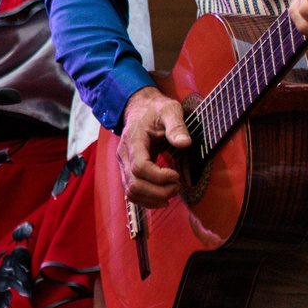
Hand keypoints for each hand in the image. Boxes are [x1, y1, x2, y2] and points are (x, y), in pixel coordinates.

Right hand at [118, 86, 191, 208]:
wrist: (140, 108)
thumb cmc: (155, 110)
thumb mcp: (170, 110)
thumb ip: (177, 126)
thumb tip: (185, 143)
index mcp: (133, 140)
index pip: (140, 167)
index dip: (159, 177)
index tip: (177, 175)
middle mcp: (123, 155)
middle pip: (134, 184)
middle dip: (159, 191)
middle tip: (177, 187)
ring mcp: (123, 164)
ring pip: (131, 192)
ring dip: (152, 198)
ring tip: (172, 192)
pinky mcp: (127, 171)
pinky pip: (131, 192)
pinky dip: (146, 200)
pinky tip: (162, 198)